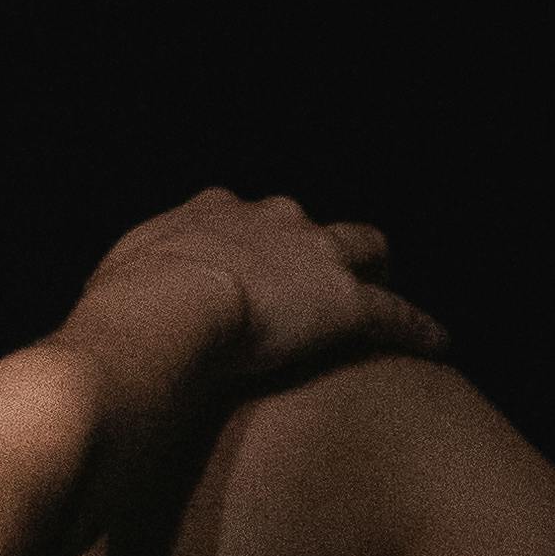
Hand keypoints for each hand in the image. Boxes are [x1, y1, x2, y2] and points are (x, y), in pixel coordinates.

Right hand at [69, 189, 449, 393]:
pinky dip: (420, 327)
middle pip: (311, 223)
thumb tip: (115, 313)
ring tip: (384, 290)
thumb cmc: (127, 303)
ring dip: (375, 267)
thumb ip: (132, 284)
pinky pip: (397, 314)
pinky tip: (440, 345)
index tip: (245, 263)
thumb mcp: (116, 280)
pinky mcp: (350, 303)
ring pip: (366, 248)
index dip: (248, 239)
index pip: (241, 213)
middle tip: (320, 275)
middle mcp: (273, 219)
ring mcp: (315, 257)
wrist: (168, 312)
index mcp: (213, 210)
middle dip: (320, 244)